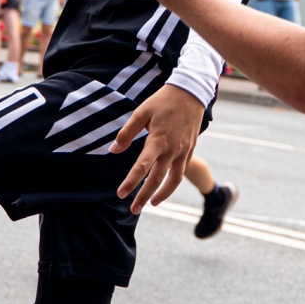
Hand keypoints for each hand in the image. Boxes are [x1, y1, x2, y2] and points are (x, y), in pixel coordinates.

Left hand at [110, 84, 204, 212]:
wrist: (191, 93)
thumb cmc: (163, 101)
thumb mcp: (141, 112)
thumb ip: (127, 133)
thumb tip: (113, 150)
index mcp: (158, 140)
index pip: (142, 167)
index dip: (131, 182)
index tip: (121, 194)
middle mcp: (172, 149)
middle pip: (157, 179)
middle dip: (144, 196)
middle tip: (134, 210)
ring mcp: (183, 151)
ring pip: (173, 180)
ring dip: (162, 194)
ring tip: (152, 204)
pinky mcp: (190, 150)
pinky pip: (181, 171)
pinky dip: (173, 182)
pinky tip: (165, 186)